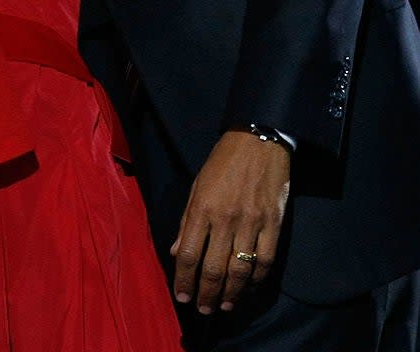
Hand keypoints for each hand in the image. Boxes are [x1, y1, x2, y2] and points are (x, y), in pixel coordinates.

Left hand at [170, 129, 289, 314]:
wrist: (259, 140)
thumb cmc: (222, 161)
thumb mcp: (197, 185)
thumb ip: (187, 220)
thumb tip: (175, 251)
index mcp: (202, 208)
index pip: (187, 253)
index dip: (183, 279)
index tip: (182, 295)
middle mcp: (226, 219)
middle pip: (213, 268)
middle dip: (206, 294)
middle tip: (203, 308)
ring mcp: (252, 223)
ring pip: (240, 270)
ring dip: (230, 294)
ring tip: (224, 306)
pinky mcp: (274, 224)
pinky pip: (265, 261)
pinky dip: (256, 280)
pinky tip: (248, 288)